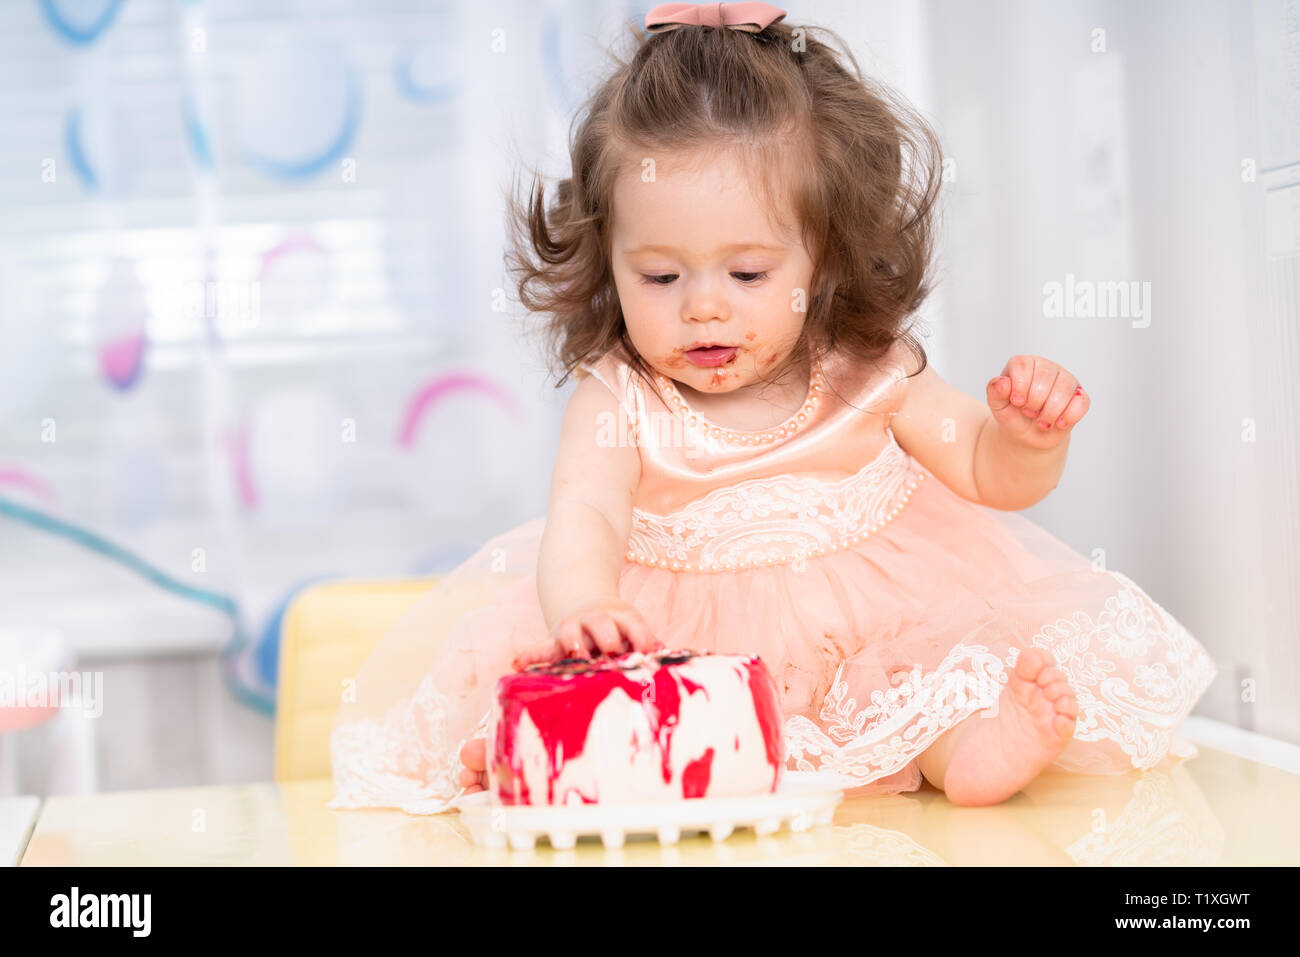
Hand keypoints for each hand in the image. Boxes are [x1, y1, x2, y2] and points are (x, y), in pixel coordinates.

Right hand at [510, 597, 662, 670]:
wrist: (587, 605)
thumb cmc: (619, 630)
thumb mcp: (636, 629)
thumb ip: (647, 645)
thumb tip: (670, 659)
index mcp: (623, 619)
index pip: (635, 628)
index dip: (642, 639)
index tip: (648, 653)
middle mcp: (597, 621)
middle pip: (604, 628)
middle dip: (608, 641)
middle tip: (613, 655)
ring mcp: (574, 629)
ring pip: (572, 635)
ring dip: (575, 644)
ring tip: (576, 655)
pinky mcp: (554, 641)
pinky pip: (539, 648)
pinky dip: (529, 654)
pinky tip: (517, 663)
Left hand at [986, 355, 1088, 447]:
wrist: (1028, 435)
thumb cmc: (1012, 415)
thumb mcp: (998, 406)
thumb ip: (995, 393)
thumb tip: (1003, 383)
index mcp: (1023, 365)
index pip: (1023, 365)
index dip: (1020, 386)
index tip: (1017, 402)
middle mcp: (1046, 367)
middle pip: (1045, 376)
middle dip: (1035, 401)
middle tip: (1028, 413)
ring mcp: (1065, 380)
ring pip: (1065, 388)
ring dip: (1050, 411)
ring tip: (1041, 422)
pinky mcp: (1079, 396)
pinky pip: (1081, 402)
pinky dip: (1068, 416)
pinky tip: (1058, 423)